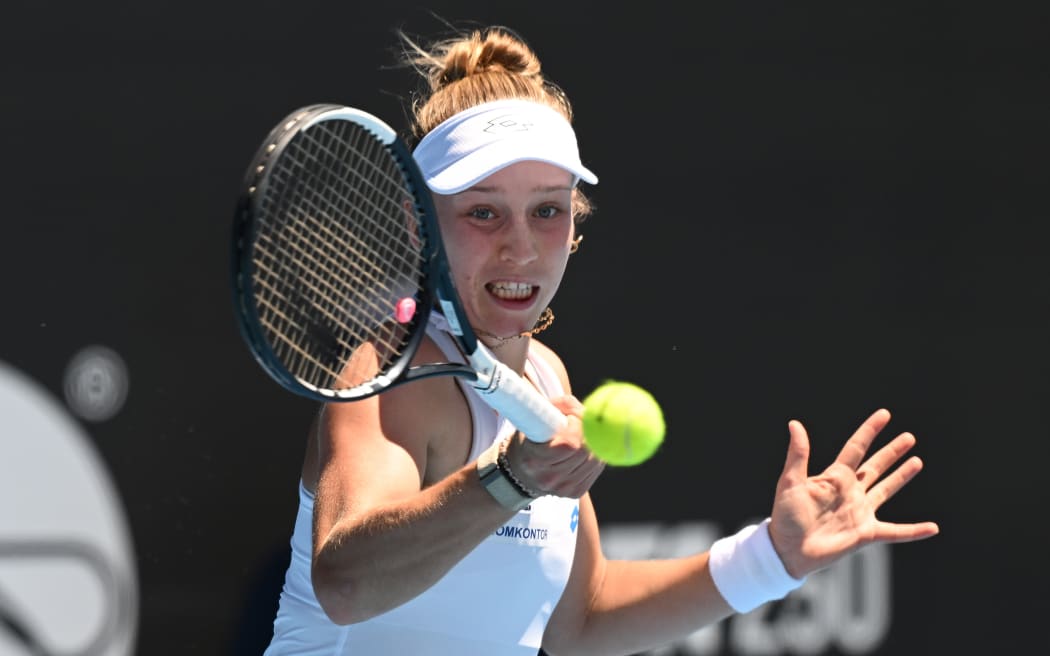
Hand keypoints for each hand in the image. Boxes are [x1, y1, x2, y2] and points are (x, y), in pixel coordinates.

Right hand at [506, 395, 604, 498]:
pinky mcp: (576, 492)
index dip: (576, 425)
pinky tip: (582, 450)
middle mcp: (548, 478)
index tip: (570, 418)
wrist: (521, 472)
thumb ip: (562, 406)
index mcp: (534, 459)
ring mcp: (563, 488)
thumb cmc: (530, 439)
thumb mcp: (537, 417)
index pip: (571, 443)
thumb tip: (588, 411)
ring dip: (592, 442)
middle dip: (587, 431)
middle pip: (586, 451)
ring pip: (595, 459)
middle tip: (579, 423)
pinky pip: (596, 468)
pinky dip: (594, 455)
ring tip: (579, 436)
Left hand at [768, 408, 938, 578]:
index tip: (884, 414)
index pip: (856, 448)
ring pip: (886, 490)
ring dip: (902, 476)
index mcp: (834, 477)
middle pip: (876, 466)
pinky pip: (896, 532)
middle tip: (909, 437)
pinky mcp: (866, 534)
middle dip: (892, 451)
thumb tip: (795, 423)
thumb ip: (798, 454)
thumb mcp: (791, 482)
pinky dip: (914, 531)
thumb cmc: (785, 516)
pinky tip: (932, 528)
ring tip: (917, 461)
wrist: (788, 550)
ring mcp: (860, 512)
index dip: (870, 431)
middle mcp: (850, 492)